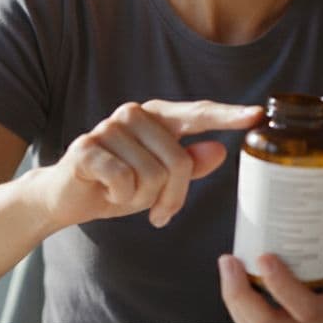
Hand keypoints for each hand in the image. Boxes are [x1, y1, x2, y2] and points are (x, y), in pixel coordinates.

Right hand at [41, 100, 262, 228]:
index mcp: (157, 116)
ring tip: (123, 194)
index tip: (257, 115)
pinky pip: (123, 180)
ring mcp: (109, 128)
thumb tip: (220, 150)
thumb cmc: (118, 185)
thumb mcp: (160, 180)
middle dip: (170, 197)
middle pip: (180, 162)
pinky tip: (106, 194)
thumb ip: (190, 163)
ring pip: (152, 176)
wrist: (65, 197)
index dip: (229, 114)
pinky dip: (119, 198)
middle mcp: (134, 114)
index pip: (198, 114)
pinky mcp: (86, 148)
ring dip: (140, 200)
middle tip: (153, 208)